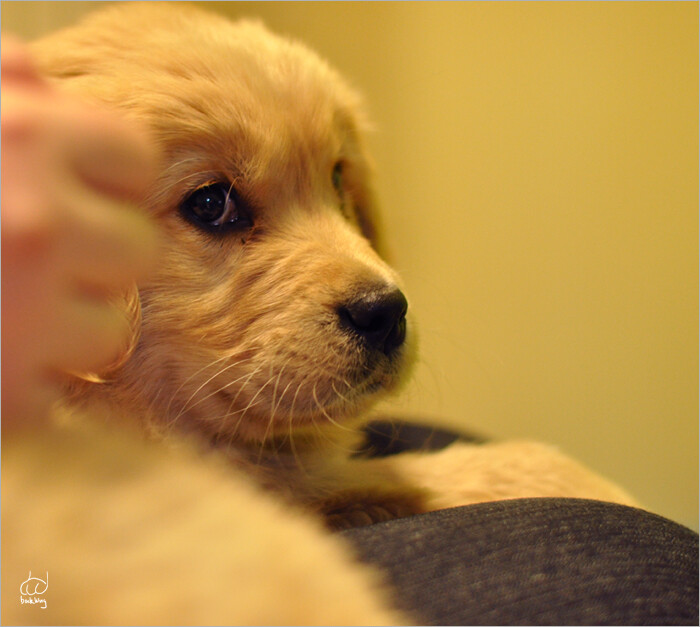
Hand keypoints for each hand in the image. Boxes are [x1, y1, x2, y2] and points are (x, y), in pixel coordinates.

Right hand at [1, 37, 159, 426]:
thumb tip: (43, 81)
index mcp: (21, 134)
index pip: (134, 158)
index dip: (109, 180)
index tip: (81, 193)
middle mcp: (37, 221)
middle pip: (140, 249)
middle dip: (97, 258)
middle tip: (38, 262)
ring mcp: (24, 313)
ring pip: (112, 328)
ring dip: (68, 327)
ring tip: (4, 314)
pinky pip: (58, 393)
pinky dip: (26, 386)